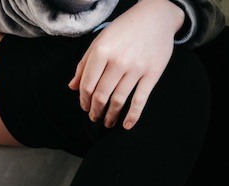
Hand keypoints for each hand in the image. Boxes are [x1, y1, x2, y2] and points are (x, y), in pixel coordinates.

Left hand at [68, 0, 184, 129]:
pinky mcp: (152, 74)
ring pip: (119, 100)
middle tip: (94, 118)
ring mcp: (136, 69)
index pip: (87, 85)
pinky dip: (133, 116)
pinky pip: (140, 100)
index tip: (85, 107)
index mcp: (102, 51)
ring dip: (111, 116)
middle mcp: (118, 61)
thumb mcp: (100, 40)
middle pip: (101, 95)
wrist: (156, 17)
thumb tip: (72, 87)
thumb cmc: (125, 29)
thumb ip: (85, 63)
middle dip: (96, 111)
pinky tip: (127, 125)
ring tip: (108, 123)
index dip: (84, 100)